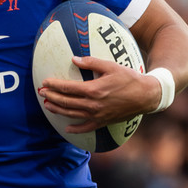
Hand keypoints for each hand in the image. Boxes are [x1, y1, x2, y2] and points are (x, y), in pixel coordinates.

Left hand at [39, 57, 161, 131]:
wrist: (146, 96)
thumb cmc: (129, 78)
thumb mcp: (111, 66)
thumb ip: (91, 62)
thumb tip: (74, 59)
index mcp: (94, 90)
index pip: (68, 88)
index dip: (54, 85)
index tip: (45, 82)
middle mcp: (93, 105)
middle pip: (67, 102)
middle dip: (52, 97)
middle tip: (42, 93)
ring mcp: (98, 115)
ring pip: (72, 114)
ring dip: (58, 110)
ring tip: (48, 105)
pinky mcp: (103, 122)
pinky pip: (86, 128)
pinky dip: (76, 129)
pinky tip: (66, 128)